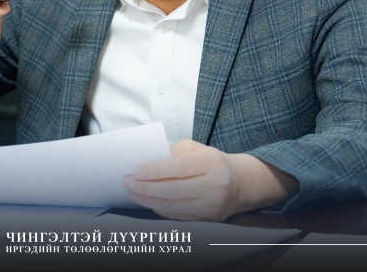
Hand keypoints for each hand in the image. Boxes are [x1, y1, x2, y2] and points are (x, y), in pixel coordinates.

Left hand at [122, 140, 297, 220]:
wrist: (239, 183)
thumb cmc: (210, 160)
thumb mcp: (195, 148)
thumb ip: (173, 152)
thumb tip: (147, 162)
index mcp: (211, 162)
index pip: (178, 167)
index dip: (155, 170)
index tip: (136, 171)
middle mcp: (214, 185)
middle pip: (173, 190)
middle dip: (145, 188)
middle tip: (126, 182)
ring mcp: (212, 206)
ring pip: (173, 206)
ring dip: (148, 200)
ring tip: (132, 192)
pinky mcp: (208, 219)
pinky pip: (178, 216)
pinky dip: (159, 209)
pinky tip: (147, 201)